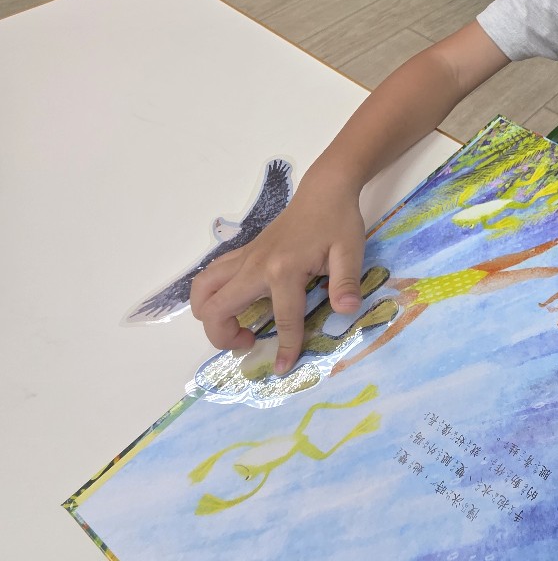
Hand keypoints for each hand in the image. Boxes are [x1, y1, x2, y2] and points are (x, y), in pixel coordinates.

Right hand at [190, 176, 365, 374]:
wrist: (323, 192)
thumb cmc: (338, 222)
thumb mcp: (351, 252)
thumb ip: (347, 283)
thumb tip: (347, 310)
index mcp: (284, 270)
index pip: (282, 318)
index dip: (285, 347)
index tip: (283, 368)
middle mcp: (256, 265)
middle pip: (216, 309)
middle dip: (223, 337)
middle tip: (250, 343)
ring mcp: (245, 258)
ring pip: (202, 290)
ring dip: (208, 315)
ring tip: (235, 326)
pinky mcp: (243, 254)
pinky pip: (211, 277)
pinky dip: (211, 295)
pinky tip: (234, 304)